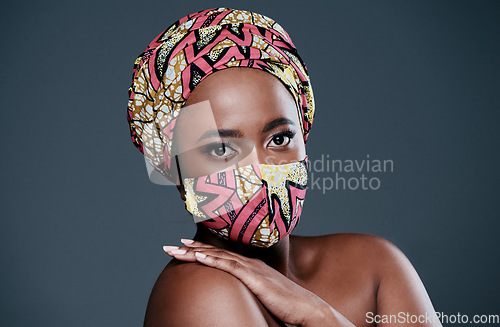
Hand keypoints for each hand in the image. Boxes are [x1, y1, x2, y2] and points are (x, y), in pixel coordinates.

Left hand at [163, 239, 353, 326]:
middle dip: (191, 248)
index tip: (185, 246)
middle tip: (171, 244)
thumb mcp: (265, 294)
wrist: (308, 308)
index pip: (222, 255)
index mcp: (251, 266)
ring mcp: (252, 269)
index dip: (202, 249)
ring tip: (176, 247)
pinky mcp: (255, 278)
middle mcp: (250, 263)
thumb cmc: (288, 305)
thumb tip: (239, 295)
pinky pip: (230, 267)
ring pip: (218, 256)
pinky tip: (198, 256)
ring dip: (195, 251)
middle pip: (215, 252)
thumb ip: (252, 289)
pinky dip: (212, 260)